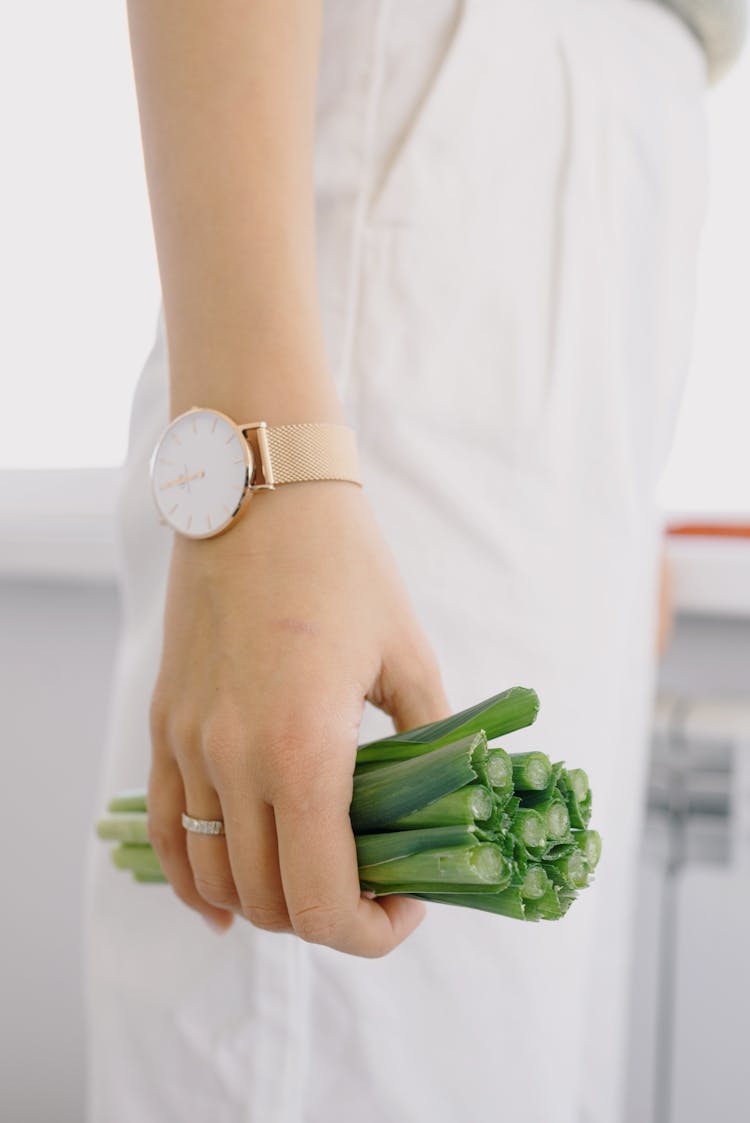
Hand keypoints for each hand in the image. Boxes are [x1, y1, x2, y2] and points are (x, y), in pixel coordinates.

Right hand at [147, 481, 450, 956]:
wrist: (258, 493)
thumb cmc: (343, 565)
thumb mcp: (406, 654)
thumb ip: (429, 742)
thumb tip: (447, 801)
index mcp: (303, 752)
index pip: (322, 902)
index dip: (370, 933)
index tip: (405, 907)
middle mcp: (233, 762)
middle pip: (269, 903)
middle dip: (328, 918)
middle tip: (370, 889)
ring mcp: (188, 745)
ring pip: (213, 877)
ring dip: (267, 903)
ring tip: (310, 883)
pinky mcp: (164, 724)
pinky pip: (164, 828)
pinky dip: (193, 879)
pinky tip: (221, 902)